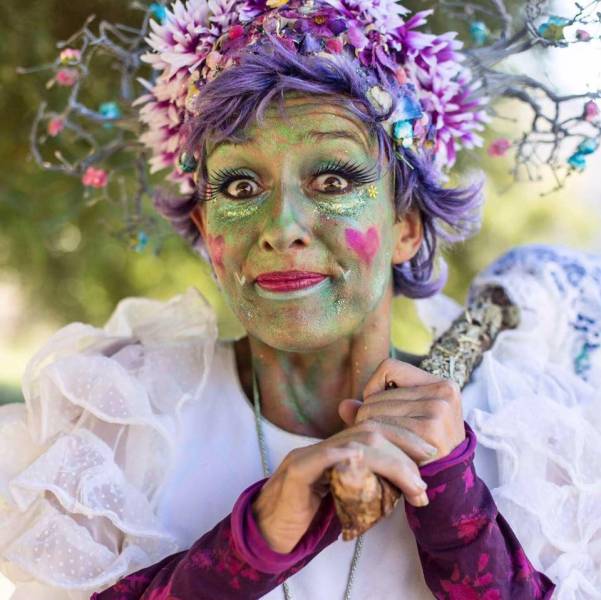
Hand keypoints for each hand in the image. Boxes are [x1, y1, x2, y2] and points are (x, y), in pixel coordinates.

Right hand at [252, 414, 433, 552]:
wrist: (267, 532)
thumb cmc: (307, 519)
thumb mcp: (344, 499)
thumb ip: (368, 485)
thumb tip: (404, 482)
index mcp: (334, 450)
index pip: (373, 430)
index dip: (403, 436)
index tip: (429, 453)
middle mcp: (322, 447)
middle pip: (369, 431)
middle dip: (405, 446)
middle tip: (427, 470)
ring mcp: (307, 457)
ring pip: (354, 445)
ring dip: (392, 463)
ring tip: (414, 486)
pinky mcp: (295, 473)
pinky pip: (323, 458)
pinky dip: (349, 458)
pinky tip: (370, 465)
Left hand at [338, 358, 465, 465]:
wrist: (451, 486)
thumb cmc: (423, 451)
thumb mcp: (406, 423)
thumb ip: (375, 409)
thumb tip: (343, 406)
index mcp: (441, 384)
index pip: (389, 367)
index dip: (375, 386)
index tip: (378, 408)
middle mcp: (443, 391)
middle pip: (377, 394)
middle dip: (367, 415)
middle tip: (374, 437)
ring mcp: (438, 409)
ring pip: (374, 409)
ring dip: (368, 430)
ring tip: (378, 446)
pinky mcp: (430, 429)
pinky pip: (382, 428)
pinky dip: (376, 441)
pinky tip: (384, 453)